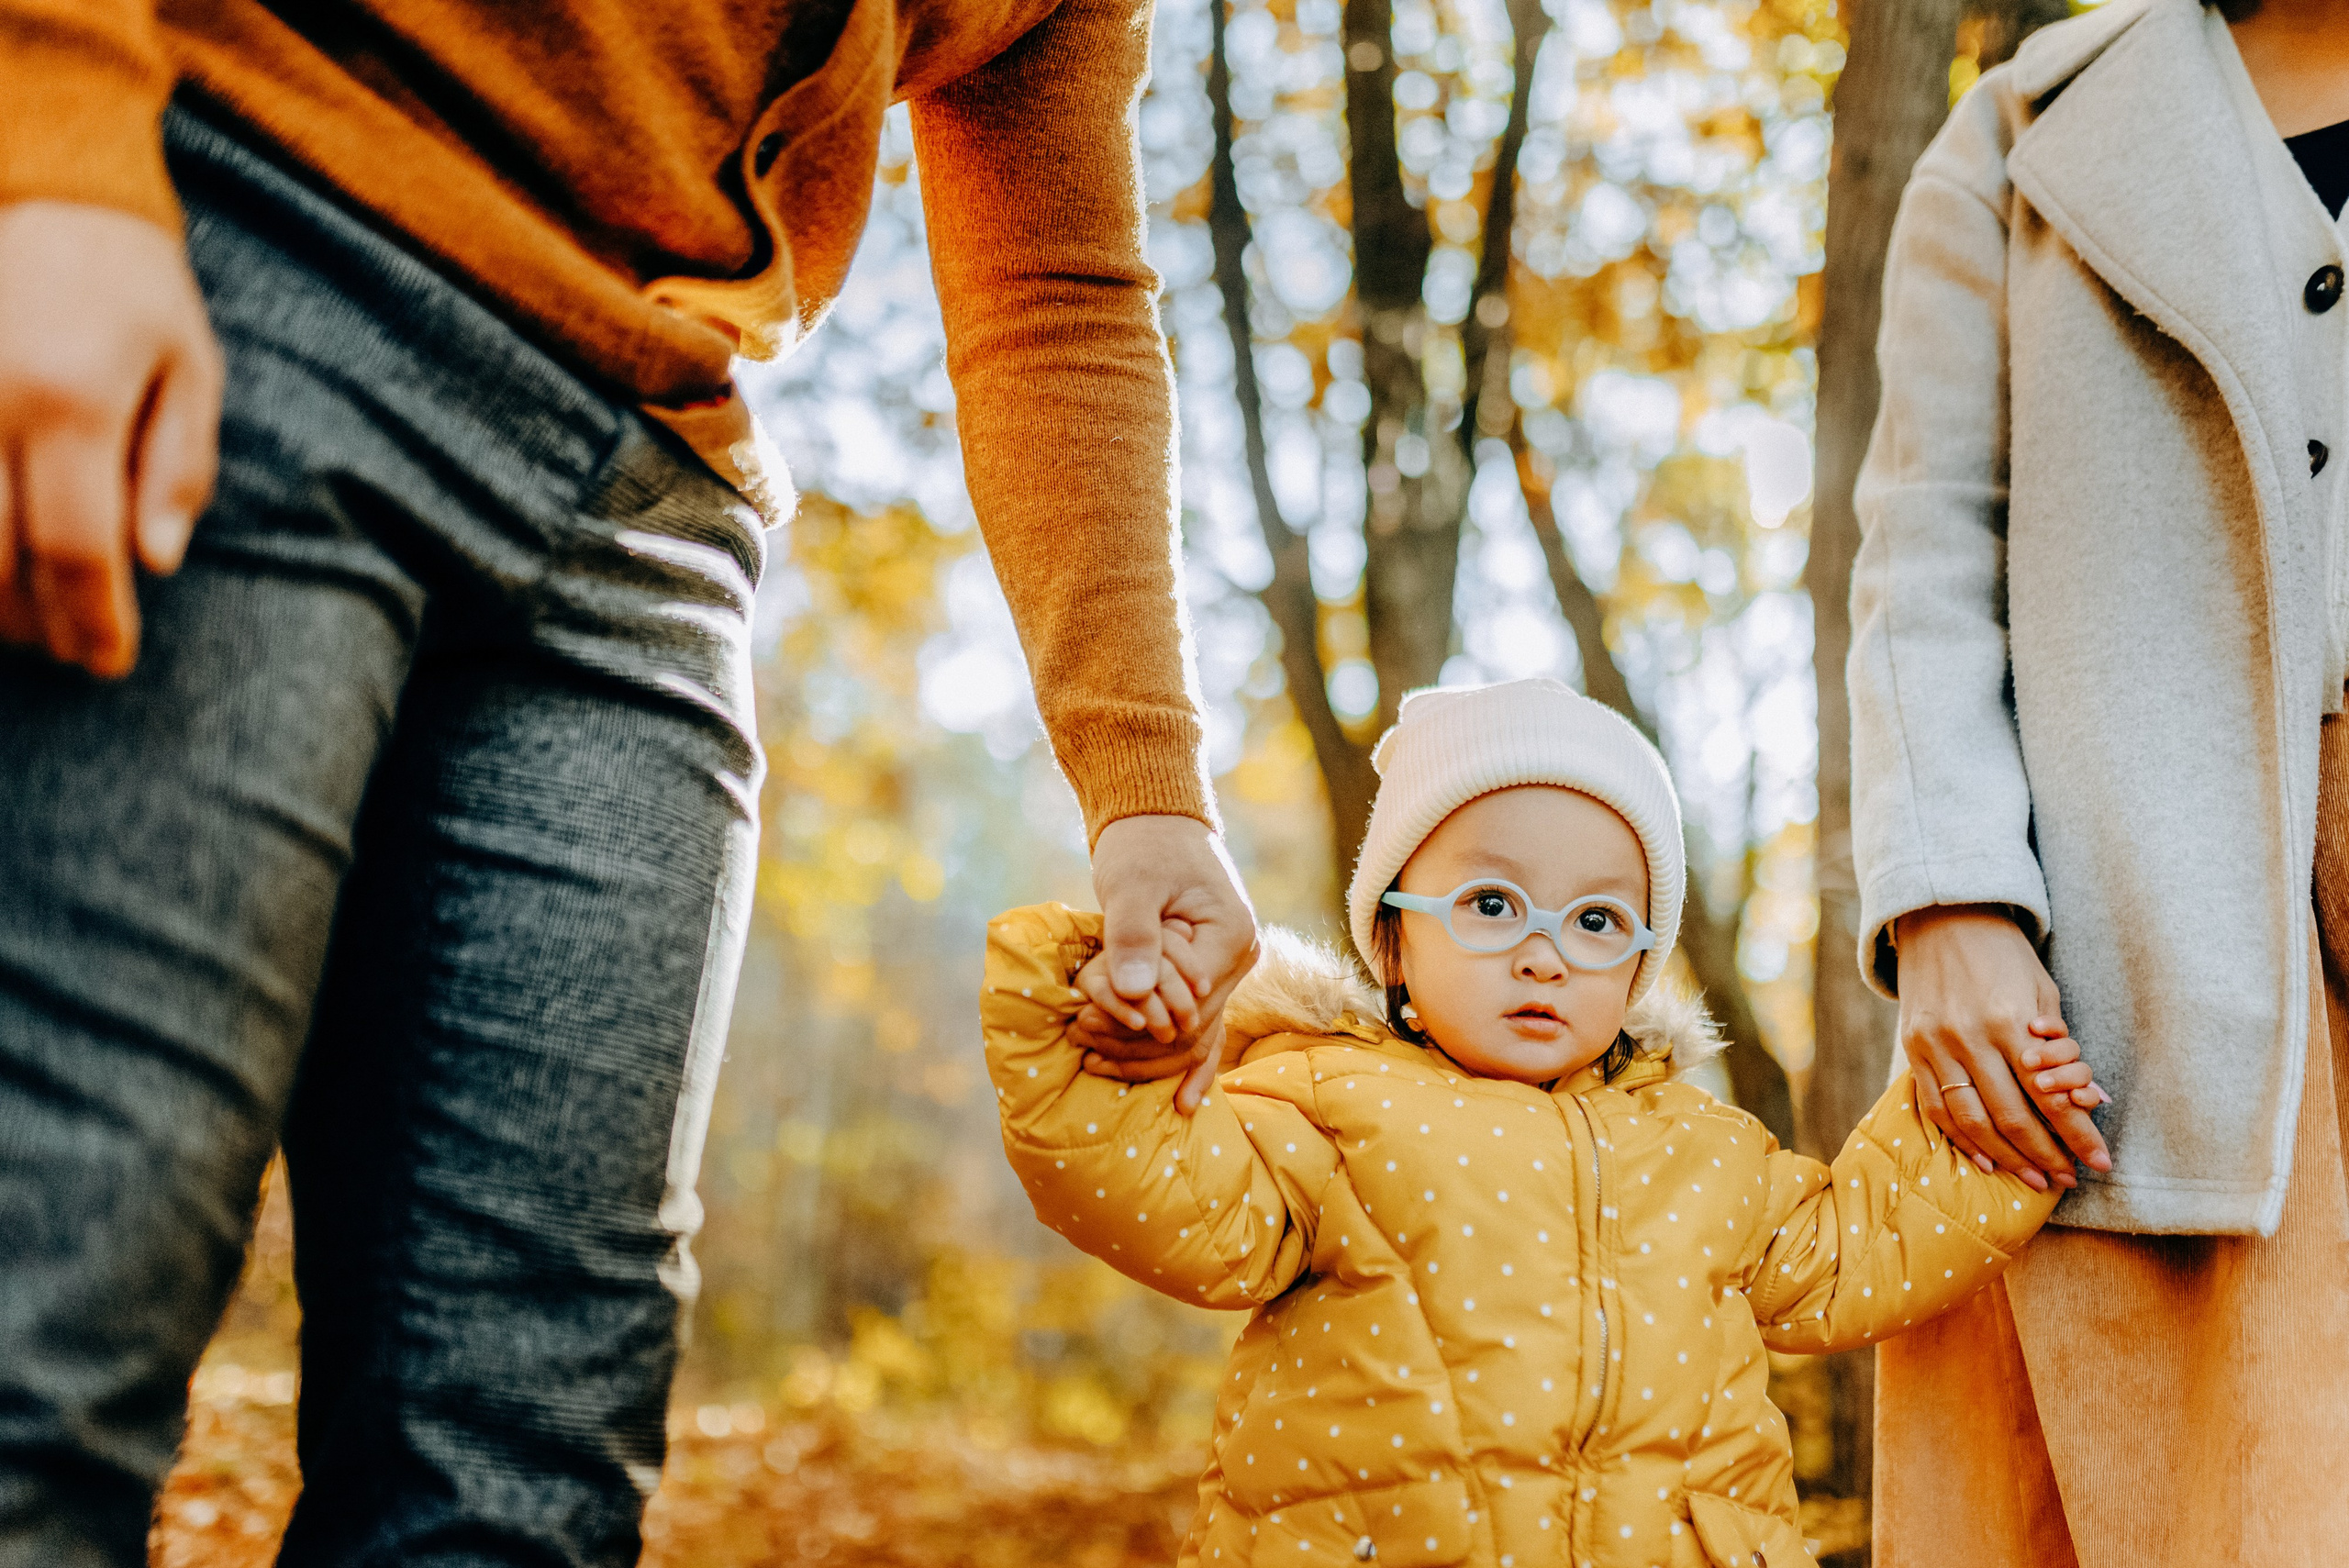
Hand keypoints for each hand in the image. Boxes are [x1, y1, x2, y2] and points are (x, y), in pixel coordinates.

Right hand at [0, 202, 223, 675]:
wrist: (38, 179)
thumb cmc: (129, 280)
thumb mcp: (188, 365)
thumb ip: (177, 465)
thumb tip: (157, 561)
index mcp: (71, 400)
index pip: (77, 548)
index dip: (94, 620)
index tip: (110, 661)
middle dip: (32, 622)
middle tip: (69, 643)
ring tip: (28, 615)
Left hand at [1080, 814, 1257, 1113]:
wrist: (1158, 820)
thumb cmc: (1143, 846)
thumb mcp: (1131, 884)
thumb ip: (1133, 936)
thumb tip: (1133, 992)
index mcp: (1230, 938)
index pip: (1187, 1005)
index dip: (1139, 1020)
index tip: (1089, 1024)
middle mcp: (1241, 958)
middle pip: (1193, 1028)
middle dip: (1138, 1044)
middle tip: (1084, 1051)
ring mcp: (1228, 967)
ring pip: (1195, 1033)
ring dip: (1150, 1054)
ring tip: (1097, 1064)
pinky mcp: (1209, 971)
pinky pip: (1203, 1024)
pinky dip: (1187, 1059)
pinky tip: (1183, 1103)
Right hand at [1894, 904, 2111, 1190]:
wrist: (1943, 918)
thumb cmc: (2005, 955)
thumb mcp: (2043, 991)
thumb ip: (2061, 1047)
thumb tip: (2091, 1101)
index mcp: (2011, 1020)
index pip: (2051, 1095)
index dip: (2077, 1134)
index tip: (2100, 1162)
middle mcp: (1971, 1036)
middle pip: (2013, 1116)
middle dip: (2046, 1155)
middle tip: (2070, 1180)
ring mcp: (1937, 1045)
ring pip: (1973, 1120)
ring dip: (2008, 1157)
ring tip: (2035, 1179)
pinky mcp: (1913, 1049)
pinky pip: (1936, 1107)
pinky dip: (1961, 1139)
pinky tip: (1986, 1159)